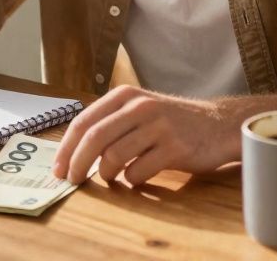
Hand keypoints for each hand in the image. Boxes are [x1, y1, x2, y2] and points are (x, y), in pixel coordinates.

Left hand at [51, 86, 238, 186]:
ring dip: (107, 174)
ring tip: (112, 177)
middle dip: (78, 163)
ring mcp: (158, 126)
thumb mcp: (139, 110)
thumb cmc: (170, 122)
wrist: (217, 125)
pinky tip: (137, 177)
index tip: (59, 168)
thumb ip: (110, 123)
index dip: (66, 148)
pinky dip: (131, 180)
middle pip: (94, 138)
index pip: (84, 121)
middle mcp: (140, 107)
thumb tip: (73, 152)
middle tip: (73, 181)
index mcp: (125, 95)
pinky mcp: (174, 148)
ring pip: (114, 156)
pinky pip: (139, 172)